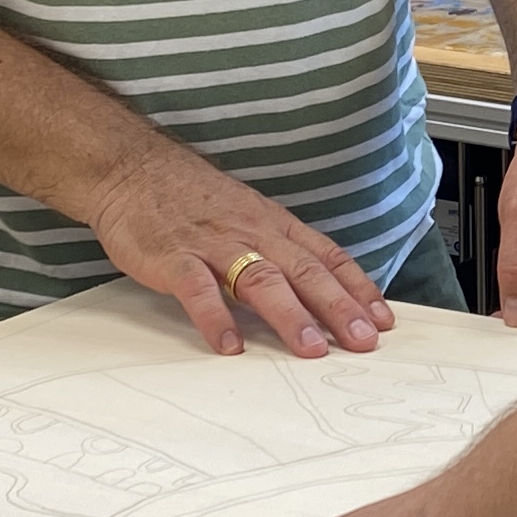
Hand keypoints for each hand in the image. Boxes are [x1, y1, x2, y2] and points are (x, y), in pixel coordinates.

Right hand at [87, 140, 389, 357]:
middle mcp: (252, 233)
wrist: (133, 167)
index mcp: (274, 225)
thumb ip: (280, 252)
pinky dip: (215, 317)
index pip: (327, 257)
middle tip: (364, 341)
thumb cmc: (193, 198)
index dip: (358, 289)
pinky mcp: (174, 257)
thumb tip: (317, 293)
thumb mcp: (249, 216)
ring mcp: (213, 245)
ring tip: (312, 348)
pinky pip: (198, 289)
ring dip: (290, 315)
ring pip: (260, 279)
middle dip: (338, 308)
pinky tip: (230, 344)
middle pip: (304, 272)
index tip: (383, 320)